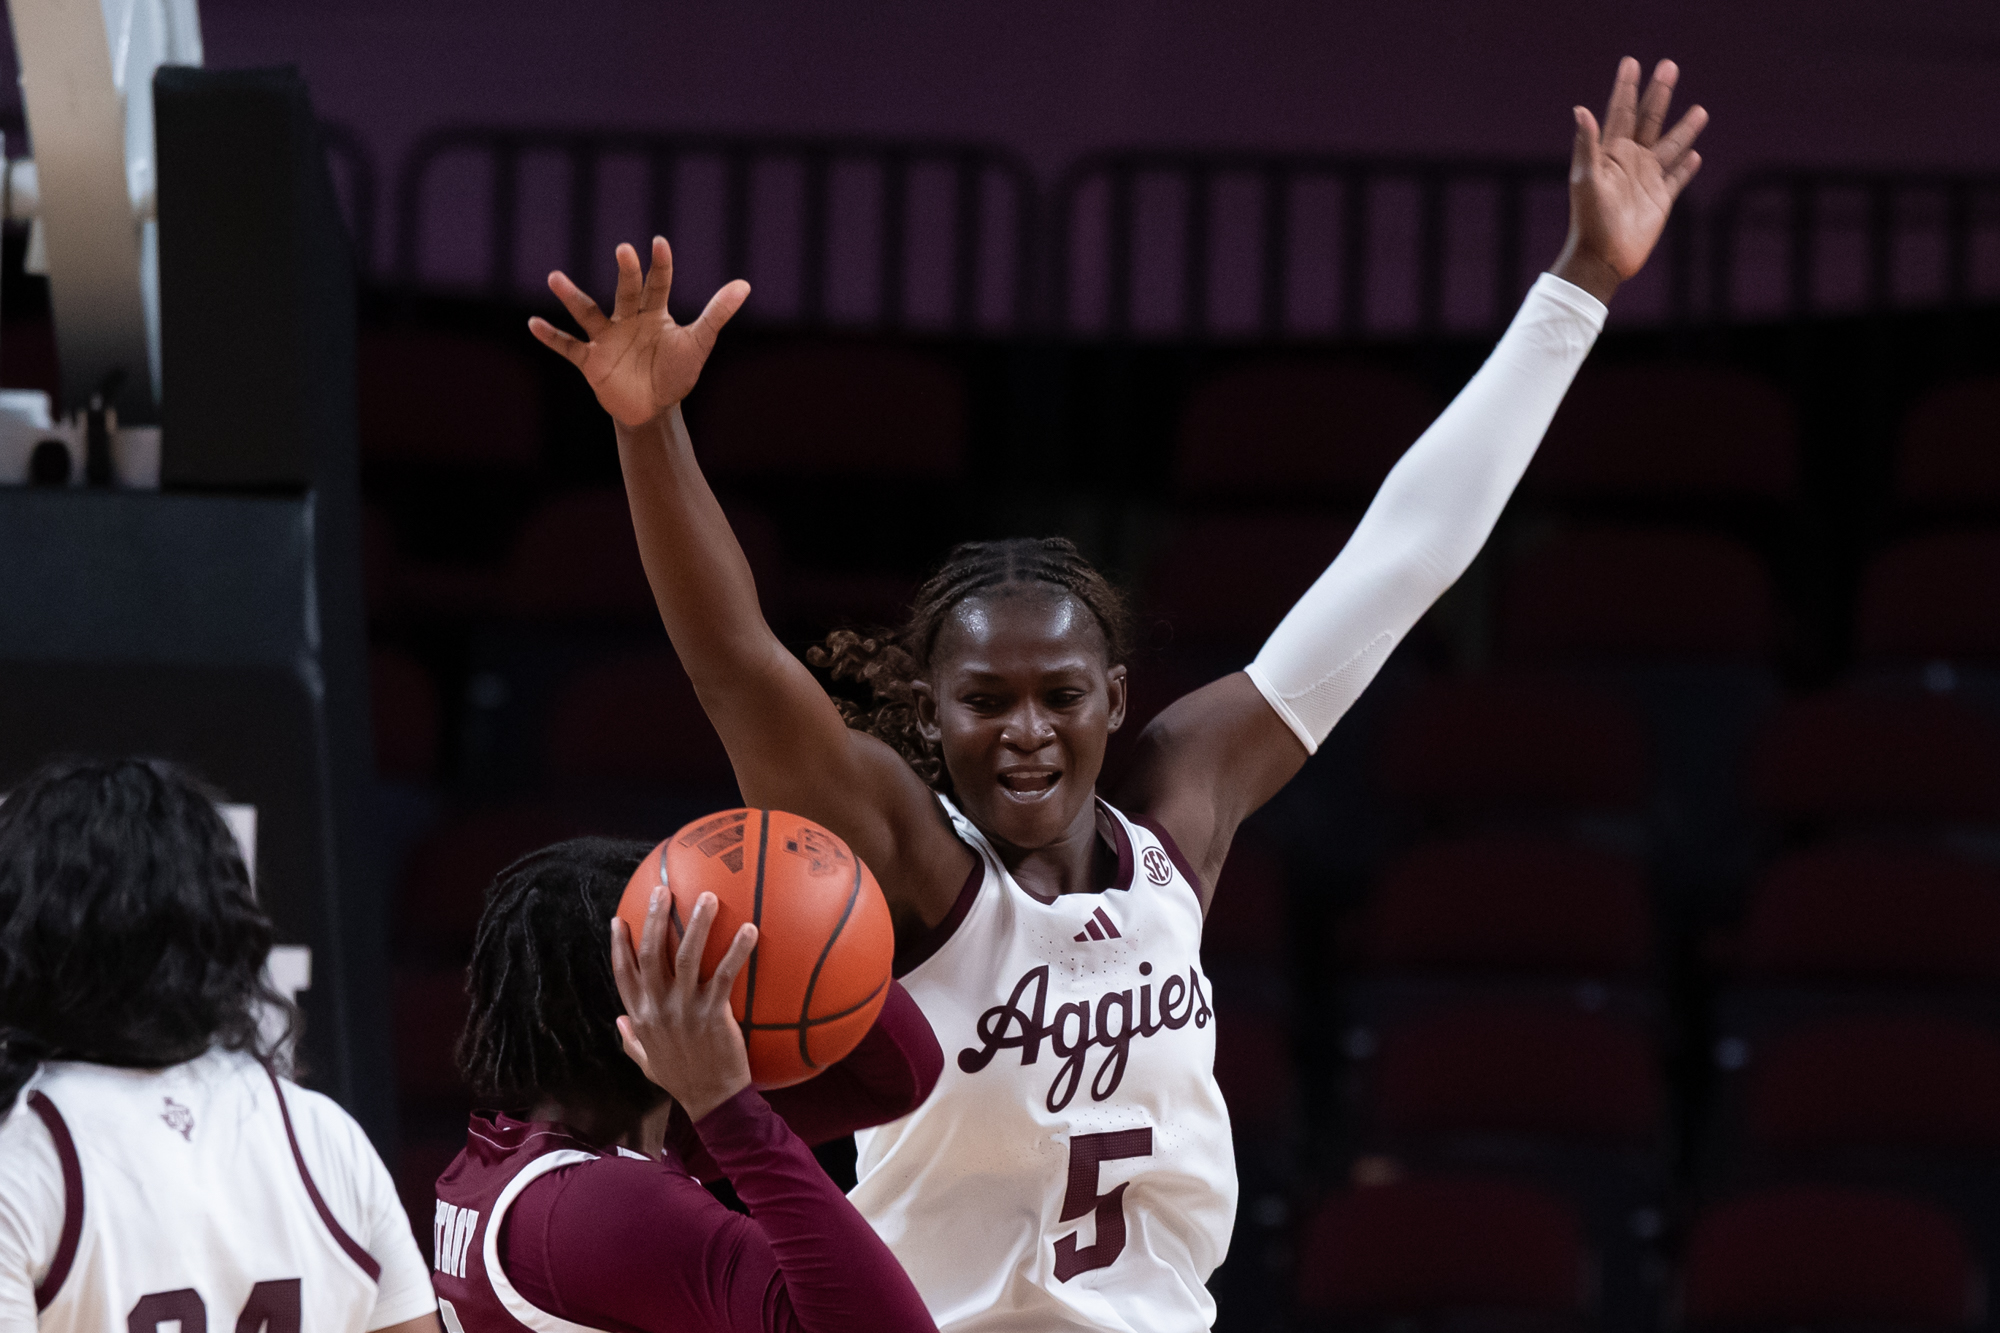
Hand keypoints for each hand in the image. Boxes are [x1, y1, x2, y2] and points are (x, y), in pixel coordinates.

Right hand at [529, 237, 750, 427]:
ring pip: (588, 313)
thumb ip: (717, 313)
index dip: (660, 265)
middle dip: (626, 273)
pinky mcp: (591, 360)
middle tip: (624, 249)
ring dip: (571, 296)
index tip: (660, 242)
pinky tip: (534, 324)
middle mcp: (627, 319)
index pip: (658, 283)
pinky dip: (552, 337)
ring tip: (554, 277)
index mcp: (654, 313)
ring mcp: (607, 338)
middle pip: (626, 291)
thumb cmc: (676, 373)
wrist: (654, 409)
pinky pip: (568, 346)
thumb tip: (745, 284)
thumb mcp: (699, 343)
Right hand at [610, 888, 758, 1121]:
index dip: (619, 945)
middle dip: (655, 918)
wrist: (711, 1102)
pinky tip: (750, 929)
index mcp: (640, 1017)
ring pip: (685, 957)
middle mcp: (657, 1008)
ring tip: (709, 897)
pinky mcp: (713, 1014)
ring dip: (696, 924)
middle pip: (650, 953)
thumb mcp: (647, 1063)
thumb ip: (631, 1040)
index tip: (621, 919)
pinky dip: (737, 950)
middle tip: (664, 890)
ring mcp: (684, 1010)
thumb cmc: (682, 1081)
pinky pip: (725, 974)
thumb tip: (617, 1020)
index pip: (622, 973)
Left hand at [1552, 57, 1708, 303]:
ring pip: (1670, 146)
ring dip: (1684, 128)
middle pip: (1649, 120)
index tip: (1632, 63)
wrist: (1602, 259)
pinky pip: (1676, 179)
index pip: (1620, 113)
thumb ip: (1587, 145)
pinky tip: (1695, 155)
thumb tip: (1580, 109)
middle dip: (1659, 94)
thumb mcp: (1586, 180)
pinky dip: (1686, 167)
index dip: (1626, 88)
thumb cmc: (1589, 220)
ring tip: (1700, 109)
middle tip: (1669, 66)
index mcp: (1610, 154)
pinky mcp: (1660, 201)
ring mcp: (1646, 180)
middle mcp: (1630, 163)